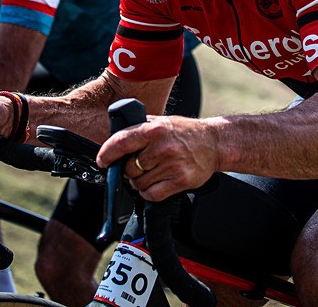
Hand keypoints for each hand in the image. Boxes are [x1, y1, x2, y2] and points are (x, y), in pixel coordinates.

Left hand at [96, 115, 220, 200]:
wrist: (214, 143)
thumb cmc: (185, 132)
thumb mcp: (161, 121)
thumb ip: (140, 127)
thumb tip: (115, 138)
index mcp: (154, 129)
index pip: (122, 142)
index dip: (107, 153)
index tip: (103, 161)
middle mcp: (162, 147)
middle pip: (129, 168)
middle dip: (129, 170)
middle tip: (138, 166)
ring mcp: (172, 165)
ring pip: (139, 184)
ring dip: (139, 182)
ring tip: (151, 172)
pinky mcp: (180, 180)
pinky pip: (152, 194)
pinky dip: (149, 192)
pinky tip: (156, 182)